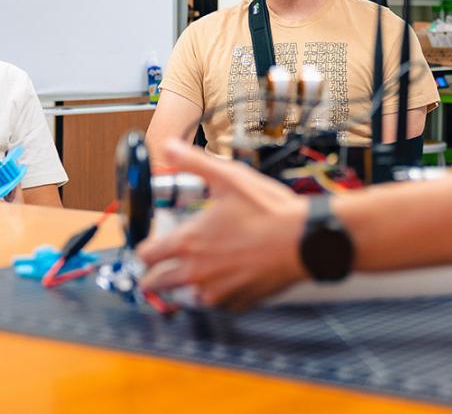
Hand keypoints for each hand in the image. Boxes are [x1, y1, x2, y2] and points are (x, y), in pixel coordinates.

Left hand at [137, 139, 308, 310]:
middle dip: (154, 276)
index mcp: (189, 242)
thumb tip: (168, 148)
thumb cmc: (269, 210)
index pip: (147, 255)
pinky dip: (217, 294)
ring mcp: (217, 291)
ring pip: (186, 297)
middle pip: (157, 284)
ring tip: (196, 273)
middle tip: (160, 269)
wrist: (306, 240)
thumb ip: (193, 163)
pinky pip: (217, 304)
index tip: (151, 248)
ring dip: (185, 287)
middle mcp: (196, 271)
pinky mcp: (237, 303)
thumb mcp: (229, 177)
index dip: (145, 250)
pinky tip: (227, 278)